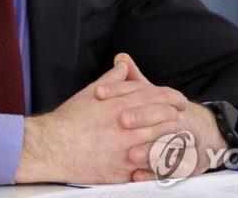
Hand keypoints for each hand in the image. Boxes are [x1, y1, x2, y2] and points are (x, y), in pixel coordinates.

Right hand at [14, 60, 188, 183]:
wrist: (52, 146)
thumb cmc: (69, 120)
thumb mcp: (90, 92)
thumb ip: (112, 79)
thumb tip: (123, 66)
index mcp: (119, 104)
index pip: (154, 97)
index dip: (171, 97)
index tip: (180, 100)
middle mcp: (125, 126)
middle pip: (162, 119)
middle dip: (177, 118)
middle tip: (185, 118)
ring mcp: (125, 150)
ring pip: (159, 144)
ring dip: (173, 141)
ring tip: (182, 139)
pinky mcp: (121, 171)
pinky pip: (147, 169)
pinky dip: (159, 165)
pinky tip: (167, 163)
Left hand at [100, 53, 229, 181]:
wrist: (201, 136)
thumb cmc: (165, 115)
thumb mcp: (151, 96)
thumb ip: (135, 80)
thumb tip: (120, 58)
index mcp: (169, 101)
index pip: (148, 92)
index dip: (122, 90)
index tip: (100, 94)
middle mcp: (180, 119)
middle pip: (163, 117)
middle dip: (143, 117)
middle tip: (121, 121)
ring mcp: (186, 142)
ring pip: (170, 145)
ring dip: (150, 150)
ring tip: (130, 154)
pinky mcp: (186, 164)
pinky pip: (172, 171)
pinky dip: (154, 174)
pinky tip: (136, 175)